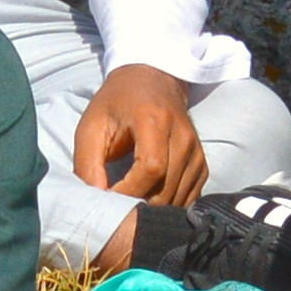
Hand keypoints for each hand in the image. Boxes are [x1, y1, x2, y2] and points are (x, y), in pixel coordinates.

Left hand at [70, 63, 211, 209]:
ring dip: (152, 209)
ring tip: (130, 205)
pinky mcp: (201, 163)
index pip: (151, 168)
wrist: (151, 82)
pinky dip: (168, 205)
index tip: (107, 199)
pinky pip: (189, 197)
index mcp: (154, 120)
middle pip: (166, 188)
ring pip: (178, 197)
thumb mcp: (92, 127)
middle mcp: (183, 136)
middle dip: (139, 205)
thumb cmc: (116, 105)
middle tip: (116, 209)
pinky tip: (149, 199)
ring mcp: (196, 151)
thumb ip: (88, 164)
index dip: (128, 192)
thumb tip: (95, 200)